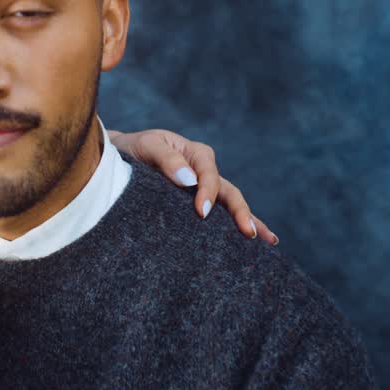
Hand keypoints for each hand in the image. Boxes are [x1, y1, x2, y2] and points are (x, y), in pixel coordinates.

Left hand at [109, 129, 278, 243]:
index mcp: (196, 154)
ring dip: (250, 221)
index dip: (208, 192)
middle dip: (241, 213)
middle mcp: (206, 171)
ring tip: (269, 241)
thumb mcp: (148, 146)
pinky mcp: (198, 205)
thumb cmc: (134, 150)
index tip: (202, 212)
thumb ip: (166, 160)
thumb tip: (189, 180)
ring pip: (231, 205)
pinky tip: (257, 243)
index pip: (209, 174)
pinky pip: (221, 215)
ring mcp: (205, 189)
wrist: (120, 159)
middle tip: (249, 233)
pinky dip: (237, 226)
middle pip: (229, 192)